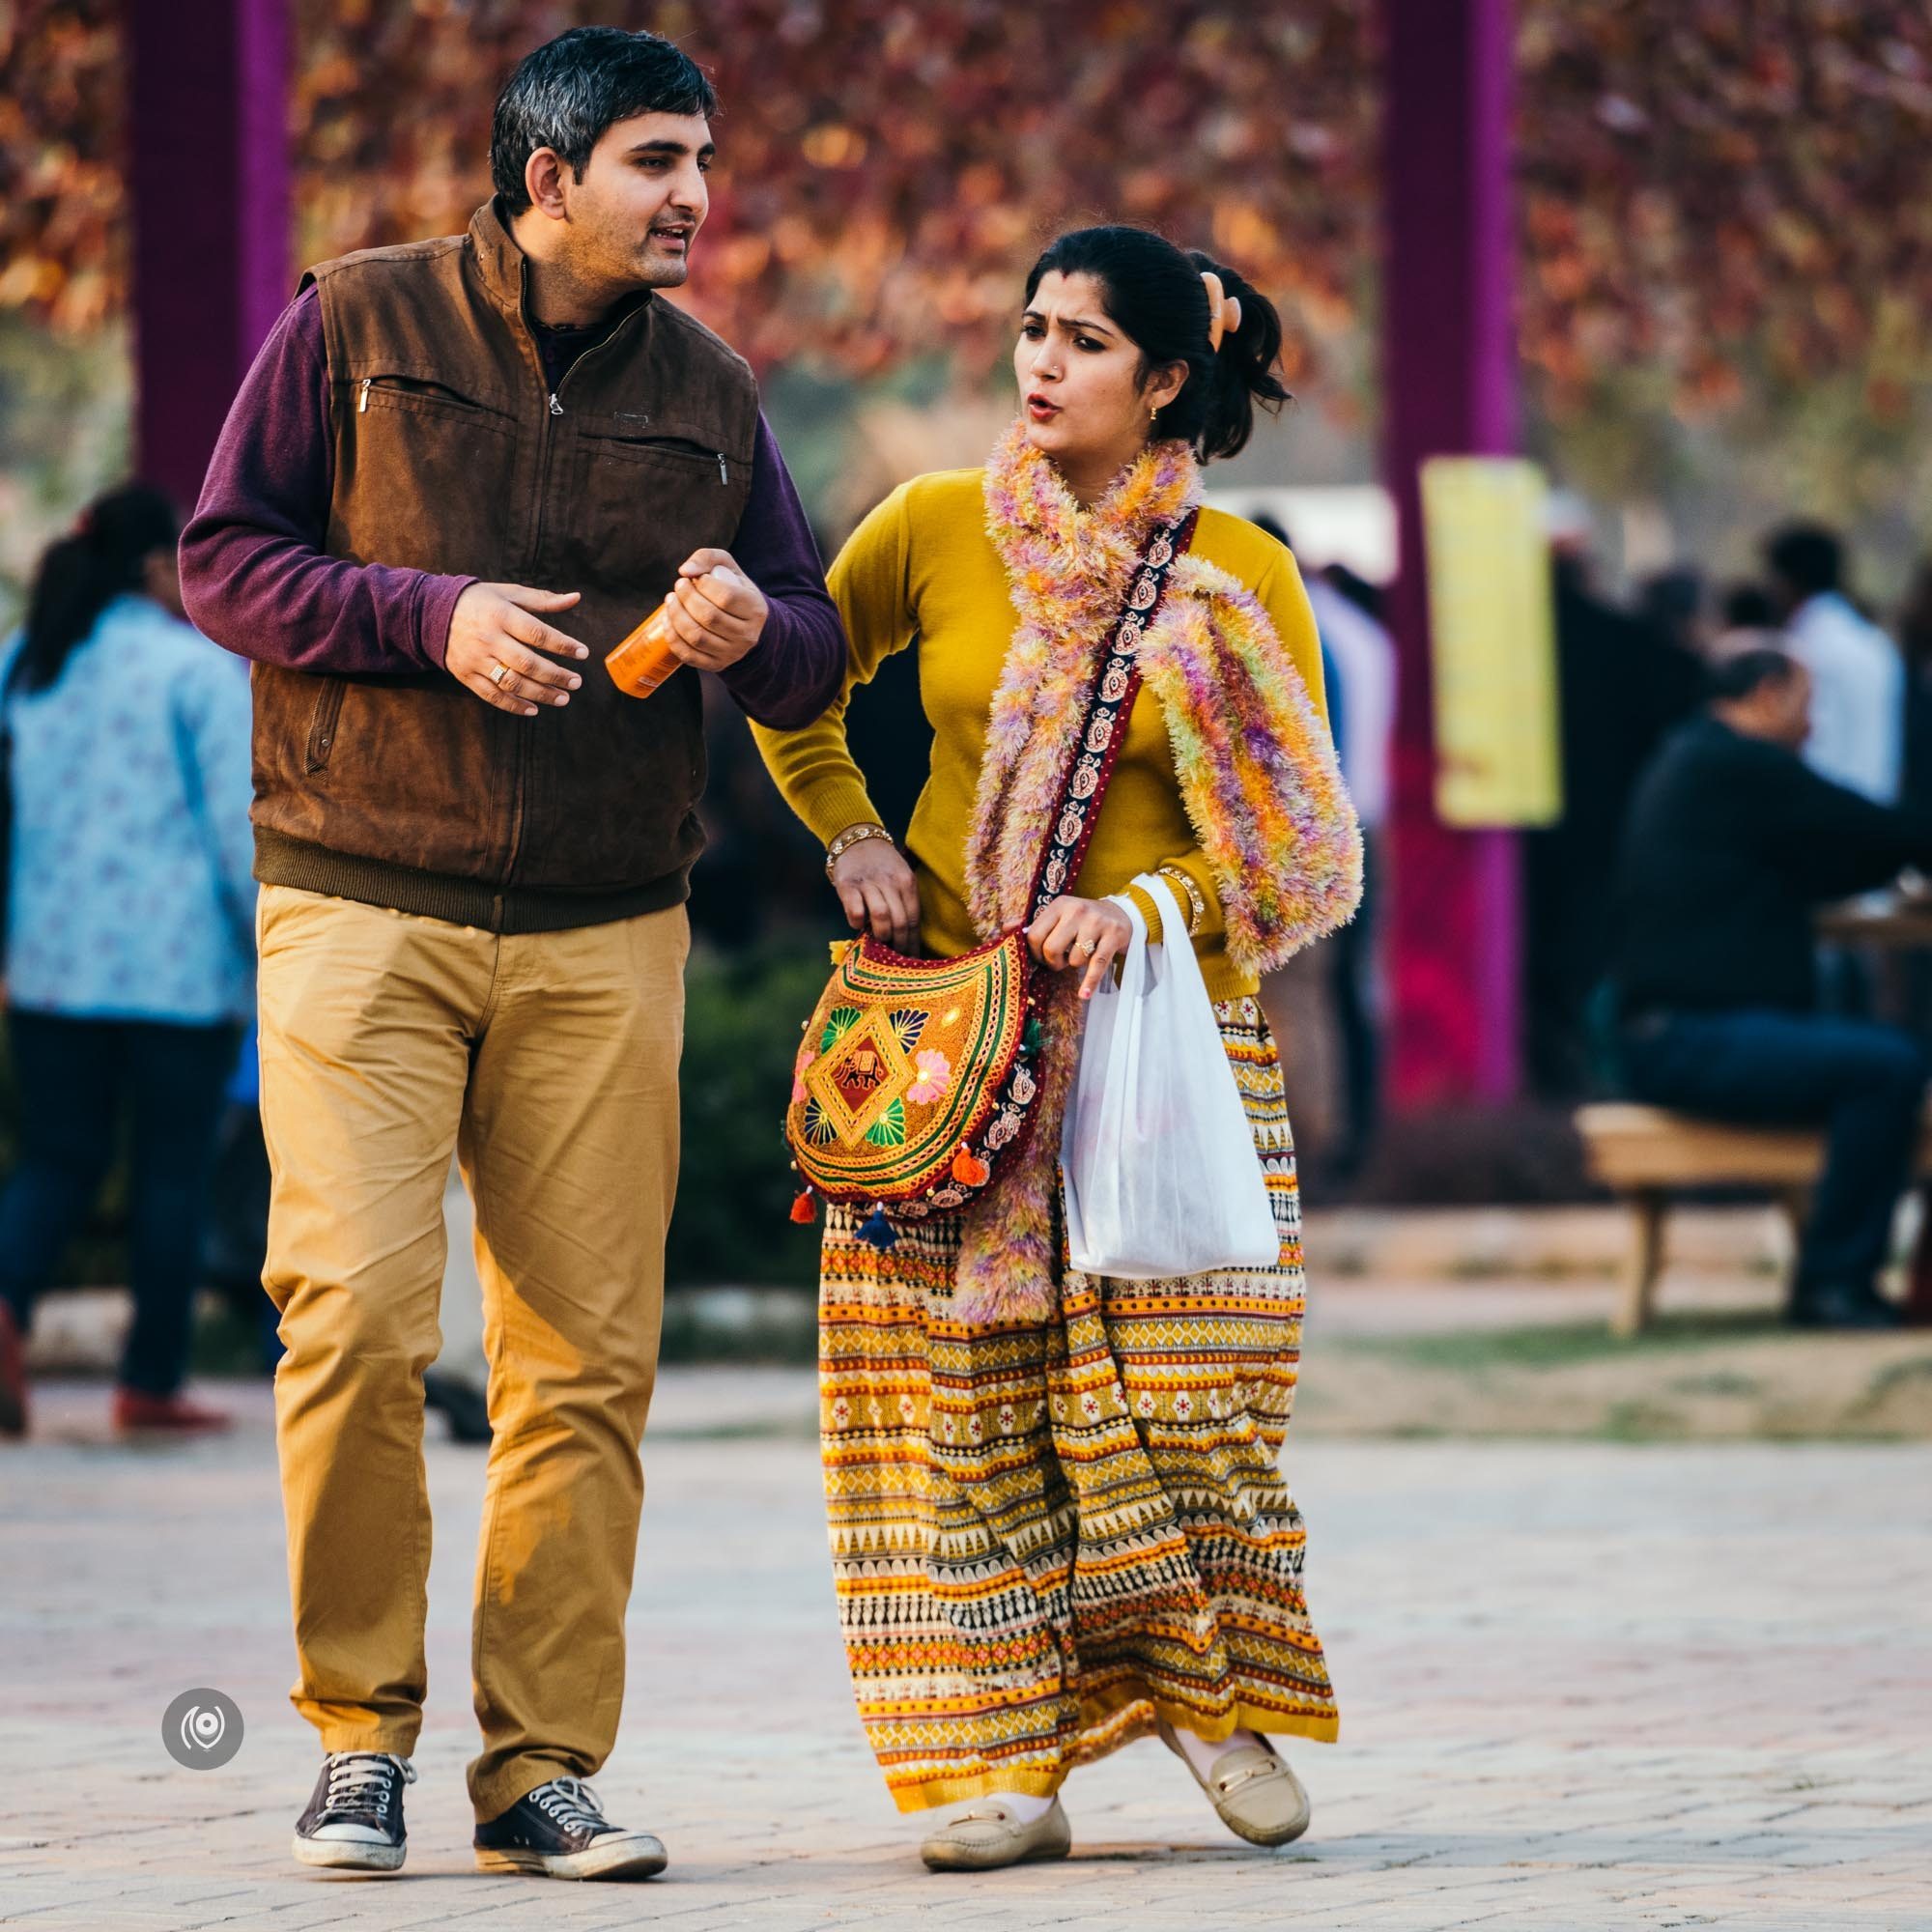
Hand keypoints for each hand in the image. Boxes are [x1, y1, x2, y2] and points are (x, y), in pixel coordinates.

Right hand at [444, 581, 587, 715]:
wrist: (431, 613)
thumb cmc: (479, 602)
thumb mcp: (508, 594)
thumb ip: (542, 599)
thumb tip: (575, 598)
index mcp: (500, 615)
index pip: (537, 633)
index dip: (562, 645)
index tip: (583, 653)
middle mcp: (488, 638)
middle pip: (527, 663)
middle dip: (555, 675)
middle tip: (576, 682)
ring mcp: (476, 659)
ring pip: (512, 682)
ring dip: (540, 694)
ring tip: (563, 698)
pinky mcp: (466, 675)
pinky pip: (492, 695)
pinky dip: (513, 705)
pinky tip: (534, 709)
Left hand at [664, 548, 768, 668]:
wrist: (747, 626)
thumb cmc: (734, 591)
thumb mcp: (728, 568)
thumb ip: (707, 558)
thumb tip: (685, 570)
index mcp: (755, 610)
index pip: (726, 597)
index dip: (704, 585)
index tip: (696, 578)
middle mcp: (747, 635)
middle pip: (709, 617)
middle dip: (686, 598)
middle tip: (679, 586)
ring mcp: (732, 653)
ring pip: (697, 637)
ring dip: (676, 616)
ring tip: (671, 600)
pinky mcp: (716, 665)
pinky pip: (688, 654)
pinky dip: (672, 636)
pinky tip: (668, 620)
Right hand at [831, 836, 920, 953]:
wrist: (857, 839)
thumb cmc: (882, 866)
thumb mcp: (900, 877)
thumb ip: (903, 902)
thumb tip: (905, 939)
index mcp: (907, 882)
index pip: (914, 919)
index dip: (913, 943)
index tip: (912, 960)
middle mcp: (890, 882)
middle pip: (900, 921)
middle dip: (899, 945)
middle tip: (896, 958)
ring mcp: (868, 883)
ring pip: (881, 916)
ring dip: (881, 934)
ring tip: (880, 942)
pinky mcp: (848, 885)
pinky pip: (855, 911)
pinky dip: (858, 923)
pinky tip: (858, 925)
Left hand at [1026, 894, 1133, 999]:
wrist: (1119, 913)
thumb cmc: (1082, 920)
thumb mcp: (1059, 915)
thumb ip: (1034, 924)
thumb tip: (1006, 928)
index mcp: (1059, 905)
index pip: (1035, 935)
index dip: (1035, 953)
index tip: (1043, 958)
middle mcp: (1077, 910)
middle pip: (1052, 948)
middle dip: (1054, 962)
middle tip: (1060, 962)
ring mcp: (1097, 922)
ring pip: (1075, 959)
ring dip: (1076, 964)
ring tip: (1081, 956)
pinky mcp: (1114, 935)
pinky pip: (1098, 965)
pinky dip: (1090, 982)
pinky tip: (1084, 994)